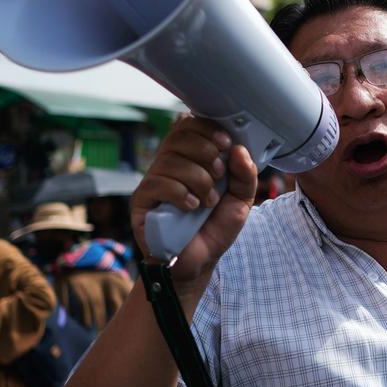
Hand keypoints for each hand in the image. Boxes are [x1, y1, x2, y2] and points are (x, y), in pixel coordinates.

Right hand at [130, 115, 256, 297]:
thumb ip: (245, 175)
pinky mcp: (142, 199)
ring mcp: (154, 179)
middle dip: (205, 151)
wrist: (198, 262)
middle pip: (179, 136)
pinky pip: (159, 183)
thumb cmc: (215, 228)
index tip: (226, 143)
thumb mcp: (240, 200)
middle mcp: (170, 163)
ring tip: (208, 201)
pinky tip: (192, 207)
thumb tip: (238, 149)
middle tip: (218, 175)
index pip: (190, 125)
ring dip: (198, 179)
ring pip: (172, 160)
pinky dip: (181, 193)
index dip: (207, 128)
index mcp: (191, 157)